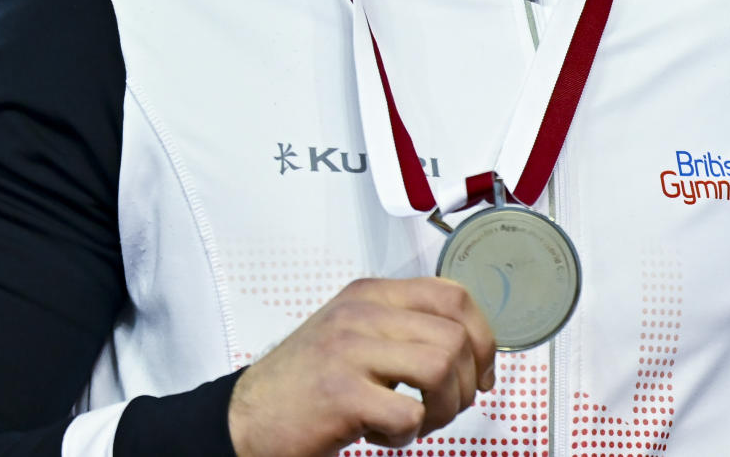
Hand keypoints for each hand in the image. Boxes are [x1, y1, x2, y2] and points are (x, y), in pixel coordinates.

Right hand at [227, 276, 495, 456]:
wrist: (246, 418)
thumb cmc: (305, 383)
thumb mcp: (353, 332)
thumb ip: (401, 325)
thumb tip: (468, 342)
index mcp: (370, 293)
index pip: (452, 294)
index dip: (482, 334)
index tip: (483, 369)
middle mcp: (362, 312)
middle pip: (455, 334)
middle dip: (467, 381)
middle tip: (448, 405)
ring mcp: (351, 350)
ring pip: (442, 367)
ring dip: (444, 409)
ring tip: (418, 420)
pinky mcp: (341, 393)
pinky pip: (409, 414)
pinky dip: (407, 436)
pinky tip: (382, 434)